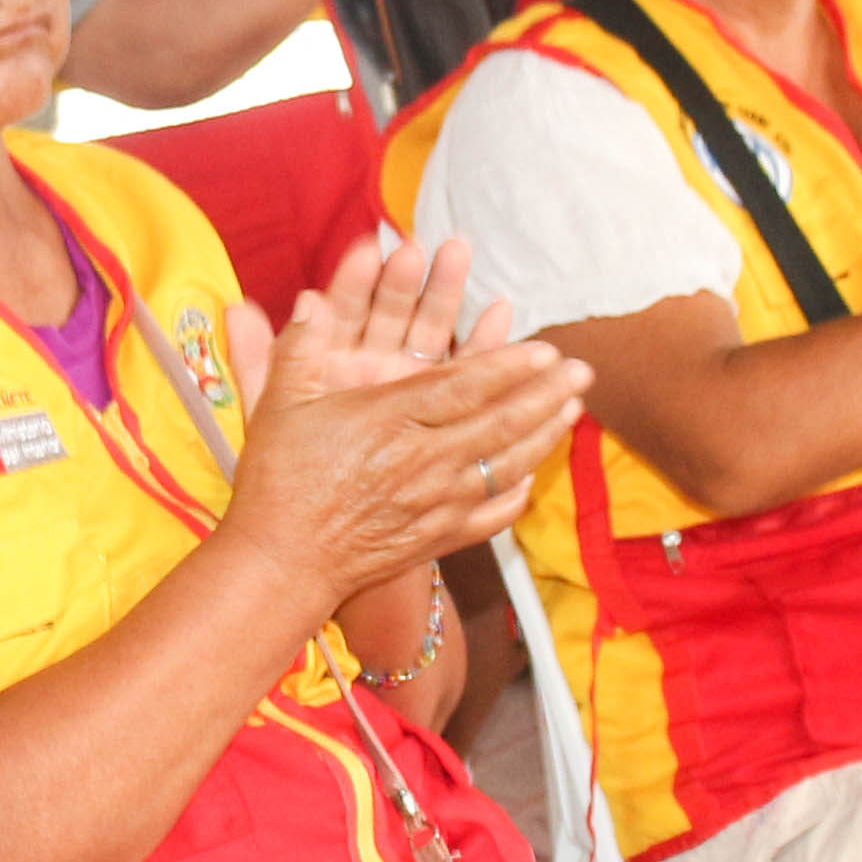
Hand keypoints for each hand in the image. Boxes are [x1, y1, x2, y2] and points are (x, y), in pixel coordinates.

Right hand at [221, 247, 588, 603]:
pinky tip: (532, 474)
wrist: (282, 563)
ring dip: (545, 435)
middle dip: (547, 394)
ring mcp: (436, 503)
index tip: (546, 350)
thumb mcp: (278, 404)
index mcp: (389, 420)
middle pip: (500, 422)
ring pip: (506, 465)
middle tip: (583, 370)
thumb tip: (307, 298)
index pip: (464, 386)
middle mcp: (423, 462)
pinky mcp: (437, 537)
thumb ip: (299, 347)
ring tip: (574, 410)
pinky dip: (517, 491)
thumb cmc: (278, 480)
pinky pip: (491, 513)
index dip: (510, 366)